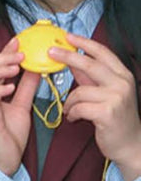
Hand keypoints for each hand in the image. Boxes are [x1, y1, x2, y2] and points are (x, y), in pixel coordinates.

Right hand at [0, 37, 40, 175]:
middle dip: (1, 58)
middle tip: (20, 53)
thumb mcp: (22, 106)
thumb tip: (36, 70)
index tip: (17, 41)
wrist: (6, 161)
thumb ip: (26, 88)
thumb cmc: (9, 135)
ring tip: (15, 67)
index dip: (3, 53)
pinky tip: (11, 88)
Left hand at [50, 34, 140, 180]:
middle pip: (89, 64)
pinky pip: (78, 107)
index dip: (84, 42)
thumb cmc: (116, 117)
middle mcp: (122, 83)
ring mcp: (116, 98)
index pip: (102, 52)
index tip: (67, 36)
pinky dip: (72, 113)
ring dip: (70, 101)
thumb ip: (89, 76)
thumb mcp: (106, 92)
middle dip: (67, 56)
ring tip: (70, 110)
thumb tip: (72, 60)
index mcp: (123, 75)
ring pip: (79, 91)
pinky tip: (74, 118)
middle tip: (50, 52)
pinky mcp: (107, 113)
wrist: (130, 144)